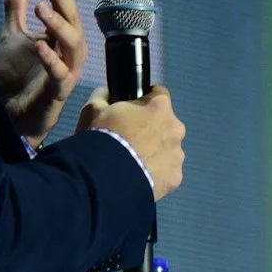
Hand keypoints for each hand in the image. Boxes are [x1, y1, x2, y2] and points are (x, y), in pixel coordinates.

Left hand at [0, 0, 87, 143]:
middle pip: (71, 15)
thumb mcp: (12, 37)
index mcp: (60, 33)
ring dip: (58, 23)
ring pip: (72, 42)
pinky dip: (51, 59)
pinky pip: (60, 73)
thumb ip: (15, 9)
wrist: (11, 117)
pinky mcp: (58, 91)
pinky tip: (37, 45)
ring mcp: (67, 70)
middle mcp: (68, 49)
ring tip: (39, 6)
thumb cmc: (16, 78)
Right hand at [79, 84, 184, 200]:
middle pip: (166, 124)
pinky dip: (156, 174)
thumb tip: (107, 94)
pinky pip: (167, 172)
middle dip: (152, 129)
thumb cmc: (102, 137)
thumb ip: (104, 96)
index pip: (159, 93)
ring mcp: (178, 155)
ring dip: (156, 152)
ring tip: (134, 163)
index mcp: (159, 107)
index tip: (134, 110)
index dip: (145, 100)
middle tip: (130, 140)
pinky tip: (139, 178)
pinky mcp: (176, 178)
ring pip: (168, 149)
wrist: (105, 178)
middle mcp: (175, 128)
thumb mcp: (93, 110)